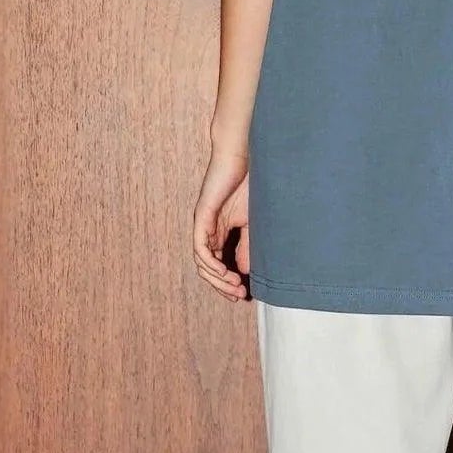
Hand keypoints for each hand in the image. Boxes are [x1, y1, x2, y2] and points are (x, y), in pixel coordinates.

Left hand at [191, 142, 251, 300]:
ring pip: (202, 261)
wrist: (243, 157)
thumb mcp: (252, 223)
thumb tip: (244, 270)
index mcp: (219, 231)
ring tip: (234, 286)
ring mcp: (203, 224)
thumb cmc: (249, 184)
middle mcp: (208, 230)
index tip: (242, 294)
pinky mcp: (202, 216)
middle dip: (222, 285)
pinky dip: (210, 262)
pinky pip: (200, 247)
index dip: (227, 282)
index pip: (218, 264)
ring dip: (217, 278)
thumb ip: (247, 245)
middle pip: (207, 267)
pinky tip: (224, 271)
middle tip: (237, 295)